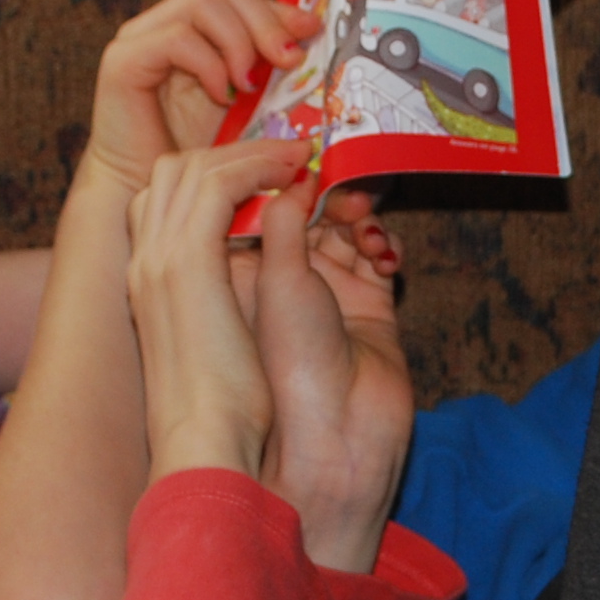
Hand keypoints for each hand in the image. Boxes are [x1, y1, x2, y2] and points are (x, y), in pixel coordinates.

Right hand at [92, 0, 318, 181]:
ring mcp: (142, 38)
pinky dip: (209, 64)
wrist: (152, 198)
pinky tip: (222, 96)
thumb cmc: (203, 161)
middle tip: (289, 62)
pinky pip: (176, 38)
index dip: (279, 10)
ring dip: (238, 42)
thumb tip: (314, 42)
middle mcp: (167, 25)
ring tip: (248, 86)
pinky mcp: (123, 60)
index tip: (310, 33)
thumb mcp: (253, 108)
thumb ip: (275, 74)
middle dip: (266, 23)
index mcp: (199, 33)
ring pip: (202, 1)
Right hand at [125, 138, 304, 483]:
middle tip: (283, 157)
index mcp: (147, 284)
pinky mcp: (190, 261)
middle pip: (173, 172)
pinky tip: (294, 175)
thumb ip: (220, 310)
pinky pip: (220, 184)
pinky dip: (258, 167)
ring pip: (196, 167)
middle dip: (232, 154)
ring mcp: (162, 258)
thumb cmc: (217, 418)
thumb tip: (244, 291)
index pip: (164, 201)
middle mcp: (146, 262)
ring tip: (296, 158)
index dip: (214, 178)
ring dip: (252, 153)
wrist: (203, 446)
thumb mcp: (213, 353)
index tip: (264, 180)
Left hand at [244, 171, 413, 571]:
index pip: (235, 192)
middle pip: (291, 202)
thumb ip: (273, 220)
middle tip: (337, 175)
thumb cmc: (251, 372)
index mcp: (215, 264)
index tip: (296, 148)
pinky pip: (375, 256)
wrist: (295, 451)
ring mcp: (315, 292)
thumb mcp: (249, 280)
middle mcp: (263, 275)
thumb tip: (293, 177)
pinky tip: (383, 254)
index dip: (262, 165)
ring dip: (354, 211)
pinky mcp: (363, 308)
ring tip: (362, 219)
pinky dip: (381, 244)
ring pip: (338, 223)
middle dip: (314, 184)